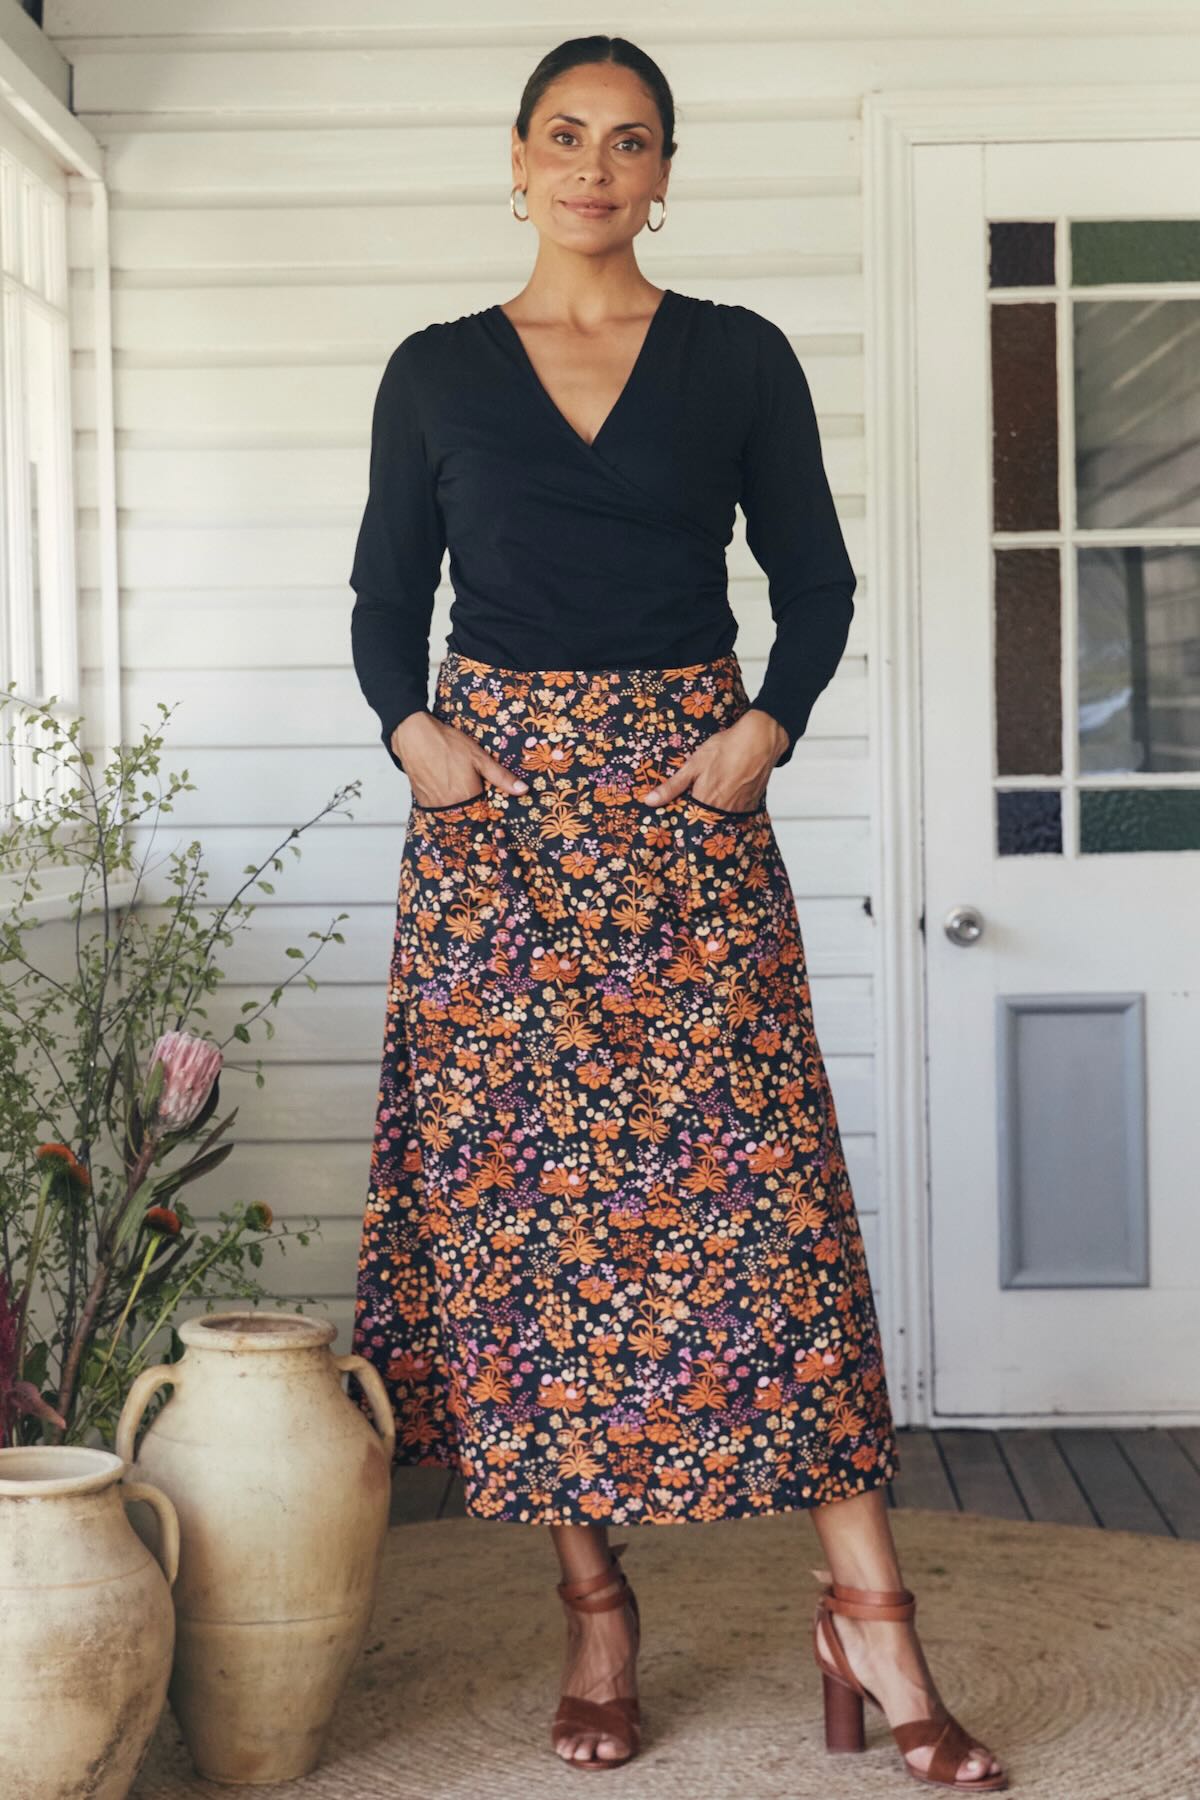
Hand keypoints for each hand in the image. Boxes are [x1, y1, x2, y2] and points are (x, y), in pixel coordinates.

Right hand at [392, 711, 527, 806]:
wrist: (413, 736)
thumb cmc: (447, 743)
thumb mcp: (479, 757)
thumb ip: (501, 777)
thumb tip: (523, 790)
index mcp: (468, 797)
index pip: (485, 814)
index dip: (489, 807)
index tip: (490, 799)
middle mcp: (451, 806)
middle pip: (468, 814)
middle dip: (474, 806)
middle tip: (471, 787)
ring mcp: (435, 805)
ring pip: (453, 812)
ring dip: (458, 804)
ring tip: (457, 785)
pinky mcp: (422, 801)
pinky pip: (439, 808)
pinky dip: (444, 801)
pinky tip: (445, 785)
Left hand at [641, 707, 786, 810]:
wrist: (759, 740)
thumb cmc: (725, 749)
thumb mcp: (693, 765)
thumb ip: (672, 786)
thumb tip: (650, 801)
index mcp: (704, 802)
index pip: (688, 821)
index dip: (683, 817)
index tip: (678, 811)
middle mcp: (722, 810)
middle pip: (706, 821)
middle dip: (699, 815)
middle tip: (699, 801)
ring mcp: (739, 808)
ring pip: (722, 818)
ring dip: (715, 811)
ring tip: (715, 794)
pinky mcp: (752, 804)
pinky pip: (737, 813)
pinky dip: (731, 807)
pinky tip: (729, 792)